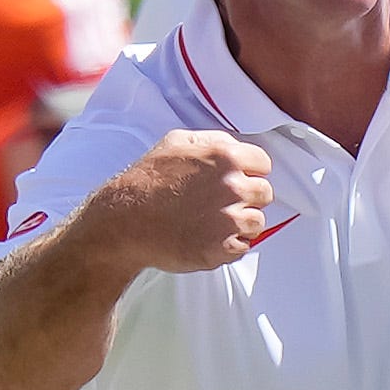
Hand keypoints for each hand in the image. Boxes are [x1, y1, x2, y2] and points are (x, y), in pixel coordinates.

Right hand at [93, 130, 274, 273]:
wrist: (124, 221)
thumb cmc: (147, 180)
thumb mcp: (176, 141)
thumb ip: (214, 141)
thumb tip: (236, 147)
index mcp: (225, 157)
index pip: (263, 164)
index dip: (249, 172)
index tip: (236, 180)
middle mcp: (232, 187)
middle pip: (265, 193)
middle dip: (247, 197)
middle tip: (221, 203)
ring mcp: (229, 220)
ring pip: (257, 222)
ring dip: (241, 223)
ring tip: (213, 222)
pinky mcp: (222, 248)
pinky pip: (244, 247)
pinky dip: (229, 245)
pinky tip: (207, 237)